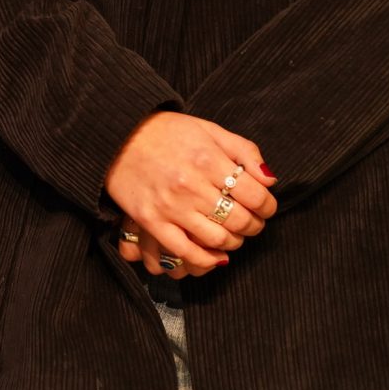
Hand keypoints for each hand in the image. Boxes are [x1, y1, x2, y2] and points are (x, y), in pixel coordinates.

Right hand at [105, 113, 278, 277]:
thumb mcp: (209, 129)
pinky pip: (185, 251)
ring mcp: (170, 206)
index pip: (255, 195)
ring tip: (233, 235)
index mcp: (208, 160)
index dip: (268, 206)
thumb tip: (270, 179)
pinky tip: (215, 256)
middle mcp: (191, 185)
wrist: (118, 134)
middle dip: (254, 225)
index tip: (266, 207)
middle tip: (252, 222)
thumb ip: (244, 151)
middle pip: (240, 220)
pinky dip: (206, 260)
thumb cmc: (167, 131)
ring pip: (217, 239)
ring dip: (234, 242)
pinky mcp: (151, 221)